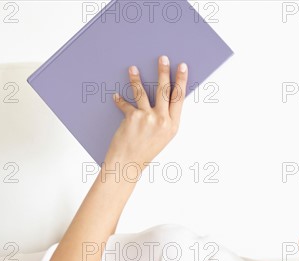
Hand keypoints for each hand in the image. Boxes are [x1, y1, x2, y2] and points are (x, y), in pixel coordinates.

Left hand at [103, 55, 187, 171]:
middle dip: (164, 72)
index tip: (182, 67)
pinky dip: (120, 100)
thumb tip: (165, 97)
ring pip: (144, 92)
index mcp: (173, 126)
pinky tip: (116, 96)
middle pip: (165, 90)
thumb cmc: (145, 151)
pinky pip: (126, 104)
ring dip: (137, 78)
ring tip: (133, 68)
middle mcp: (163, 121)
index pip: (179, 98)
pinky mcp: (133, 117)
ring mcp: (148, 118)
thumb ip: (166, 119)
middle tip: (163, 58)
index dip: (181, 81)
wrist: (128, 163)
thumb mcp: (163, 137)